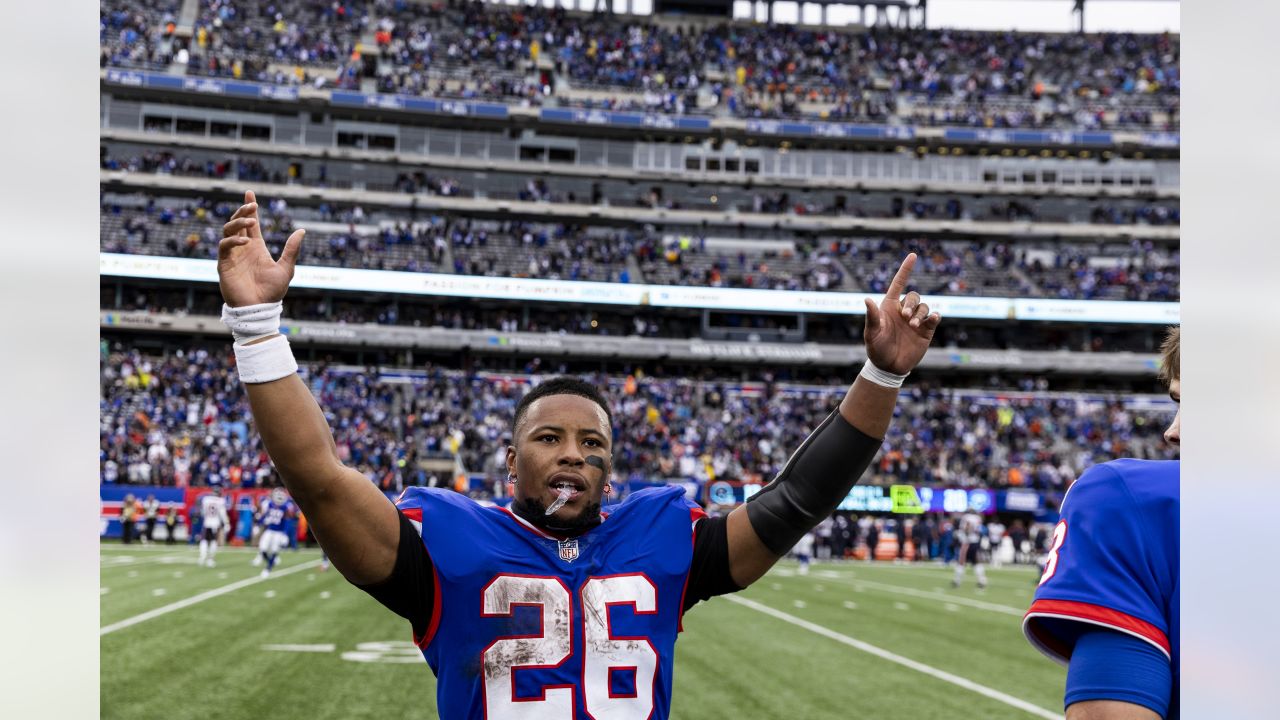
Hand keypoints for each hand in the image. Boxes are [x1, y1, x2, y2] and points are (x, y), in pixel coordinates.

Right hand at [218, 190, 304, 306]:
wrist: (259, 309)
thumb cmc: (272, 292)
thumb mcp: (286, 268)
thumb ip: (292, 249)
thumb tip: (302, 231)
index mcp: (256, 247)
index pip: (251, 223)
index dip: (250, 208)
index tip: (250, 193)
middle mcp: (243, 249)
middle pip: (238, 222)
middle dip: (243, 211)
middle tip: (252, 204)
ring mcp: (232, 256)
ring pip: (228, 230)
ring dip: (238, 223)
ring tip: (251, 221)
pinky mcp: (224, 264)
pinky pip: (224, 247)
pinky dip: (233, 241)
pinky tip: (245, 242)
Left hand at [863, 253, 940, 374]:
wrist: (888, 367)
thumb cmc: (876, 348)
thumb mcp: (872, 332)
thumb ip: (872, 317)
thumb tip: (867, 300)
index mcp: (889, 306)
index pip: (899, 283)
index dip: (905, 269)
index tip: (913, 255)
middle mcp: (904, 310)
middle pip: (914, 296)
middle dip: (911, 303)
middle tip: (905, 317)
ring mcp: (916, 320)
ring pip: (924, 307)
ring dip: (920, 313)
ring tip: (912, 326)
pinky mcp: (926, 331)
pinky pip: (934, 318)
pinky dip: (934, 316)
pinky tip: (932, 319)